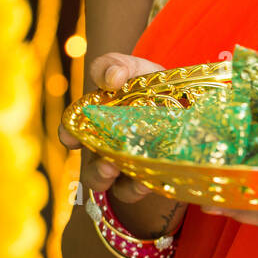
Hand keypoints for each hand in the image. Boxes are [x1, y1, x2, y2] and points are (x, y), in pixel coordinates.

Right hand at [58, 52, 184, 236]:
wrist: (188, 102)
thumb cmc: (151, 85)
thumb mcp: (135, 69)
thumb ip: (116, 66)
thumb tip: (112, 78)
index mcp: (98, 121)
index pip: (73, 129)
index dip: (69, 134)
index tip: (71, 138)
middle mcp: (107, 148)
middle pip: (94, 168)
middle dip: (98, 171)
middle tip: (109, 166)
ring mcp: (127, 167)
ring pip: (116, 187)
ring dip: (123, 186)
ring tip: (137, 180)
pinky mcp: (149, 178)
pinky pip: (139, 190)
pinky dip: (143, 188)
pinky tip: (152, 181)